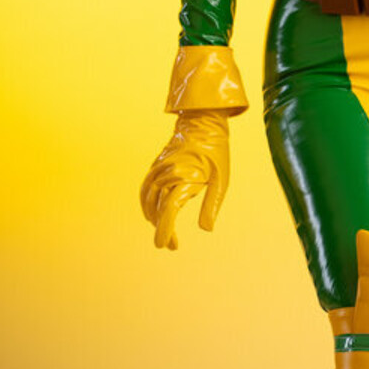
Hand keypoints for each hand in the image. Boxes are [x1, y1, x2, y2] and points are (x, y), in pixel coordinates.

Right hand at [139, 109, 230, 248]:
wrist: (203, 123)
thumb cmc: (216, 152)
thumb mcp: (222, 180)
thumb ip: (212, 205)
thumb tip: (206, 228)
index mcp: (185, 178)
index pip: (169, 210)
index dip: (165, 229)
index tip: (165, 245)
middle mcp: (168, 174)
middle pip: (157, 208)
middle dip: (162, 229)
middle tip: (172, 245)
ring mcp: (159, 169)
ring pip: (148, 200)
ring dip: (153, 218)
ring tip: (164, 232)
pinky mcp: (156, 166)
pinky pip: (145, 189)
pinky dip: (146, 204)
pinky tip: (152, 214)